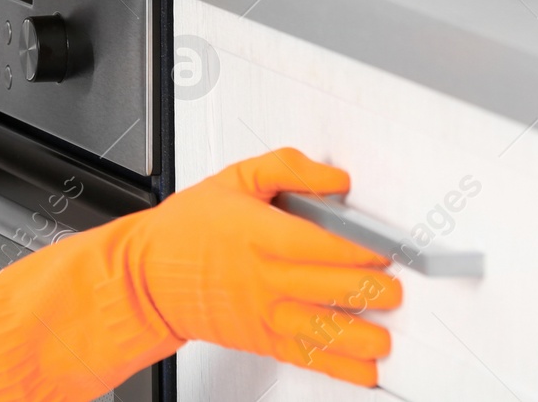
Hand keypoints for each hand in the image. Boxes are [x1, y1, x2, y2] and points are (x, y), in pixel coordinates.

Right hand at [0, 148, 400, 401]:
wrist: (145, 277)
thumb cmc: (187, 229)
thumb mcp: (234, 178)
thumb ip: (288, 169)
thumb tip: (335, 178)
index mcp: (258, 234)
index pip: (321, 246)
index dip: (360, 250)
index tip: (384, 249)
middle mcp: (264, 277)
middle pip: (331, 288)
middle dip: (372, 291)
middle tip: (392, 289)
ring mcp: (263, 312)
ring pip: (323, 330)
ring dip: (361, 336)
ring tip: (385, 334)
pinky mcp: (260, 338)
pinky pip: (305, 356)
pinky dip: (338, 367)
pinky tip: (363, 368)